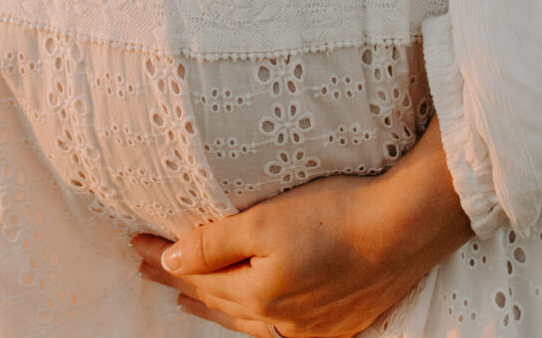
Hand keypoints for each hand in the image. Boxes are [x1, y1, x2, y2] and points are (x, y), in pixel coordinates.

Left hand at [132, 123, 474, 334]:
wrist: (405, 230)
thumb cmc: (337, 215)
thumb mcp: (266, 220)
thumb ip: (216, 242)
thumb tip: (173, 261)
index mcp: (258, 294)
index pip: (196, 276)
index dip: (164, 259)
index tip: (135, 243)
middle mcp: (280, 320)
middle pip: (215, 300)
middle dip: (179, 281)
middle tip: (148, 267)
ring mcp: (311, 327)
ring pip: (245, 320)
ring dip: (211, 305)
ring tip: (185, 299)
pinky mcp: (339, 323)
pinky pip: (280, 329)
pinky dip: (253, 320)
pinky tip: (253, 316)